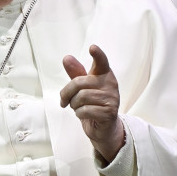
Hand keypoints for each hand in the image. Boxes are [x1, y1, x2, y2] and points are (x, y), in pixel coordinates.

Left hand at [60, 44, 124, 160]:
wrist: (104, 127)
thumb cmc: (92, 104)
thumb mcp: (82, 88)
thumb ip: (75, 73)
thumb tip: (67, 58)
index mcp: (104, 75)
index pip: (102, 62)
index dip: (98, 54)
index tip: (92, 48)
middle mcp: (111, 84)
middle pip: (80, 83)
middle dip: (67, 93)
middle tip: (64, 100)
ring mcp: (112, 98)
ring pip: (81, 98)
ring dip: (74, 105)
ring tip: (78, 107)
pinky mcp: (109, 112)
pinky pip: (85, 110)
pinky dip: (79, 114)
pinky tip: (84, 115)